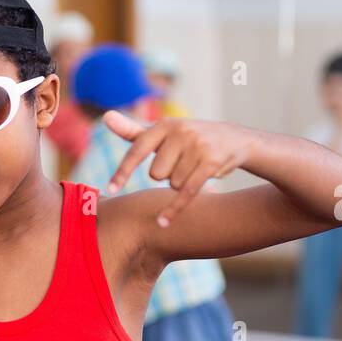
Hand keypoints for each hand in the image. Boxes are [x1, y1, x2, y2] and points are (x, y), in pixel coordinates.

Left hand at [104, 112, 253, 226]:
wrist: (235, 140)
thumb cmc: (189, 138)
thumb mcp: (162, 132)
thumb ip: (133, 130)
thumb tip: (106, 117)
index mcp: (164, 124)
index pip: (137, 151)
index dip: (122, 172)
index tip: (109, 190)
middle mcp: (180, 131)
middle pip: (156, 174)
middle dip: (167, 175)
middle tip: (183, 162)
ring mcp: (197, 146)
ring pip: (172, 184)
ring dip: (181, 182)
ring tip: (195, 167)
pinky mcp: (211, 163)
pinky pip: (186, 192)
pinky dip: (174, 209)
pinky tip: (162, 223)